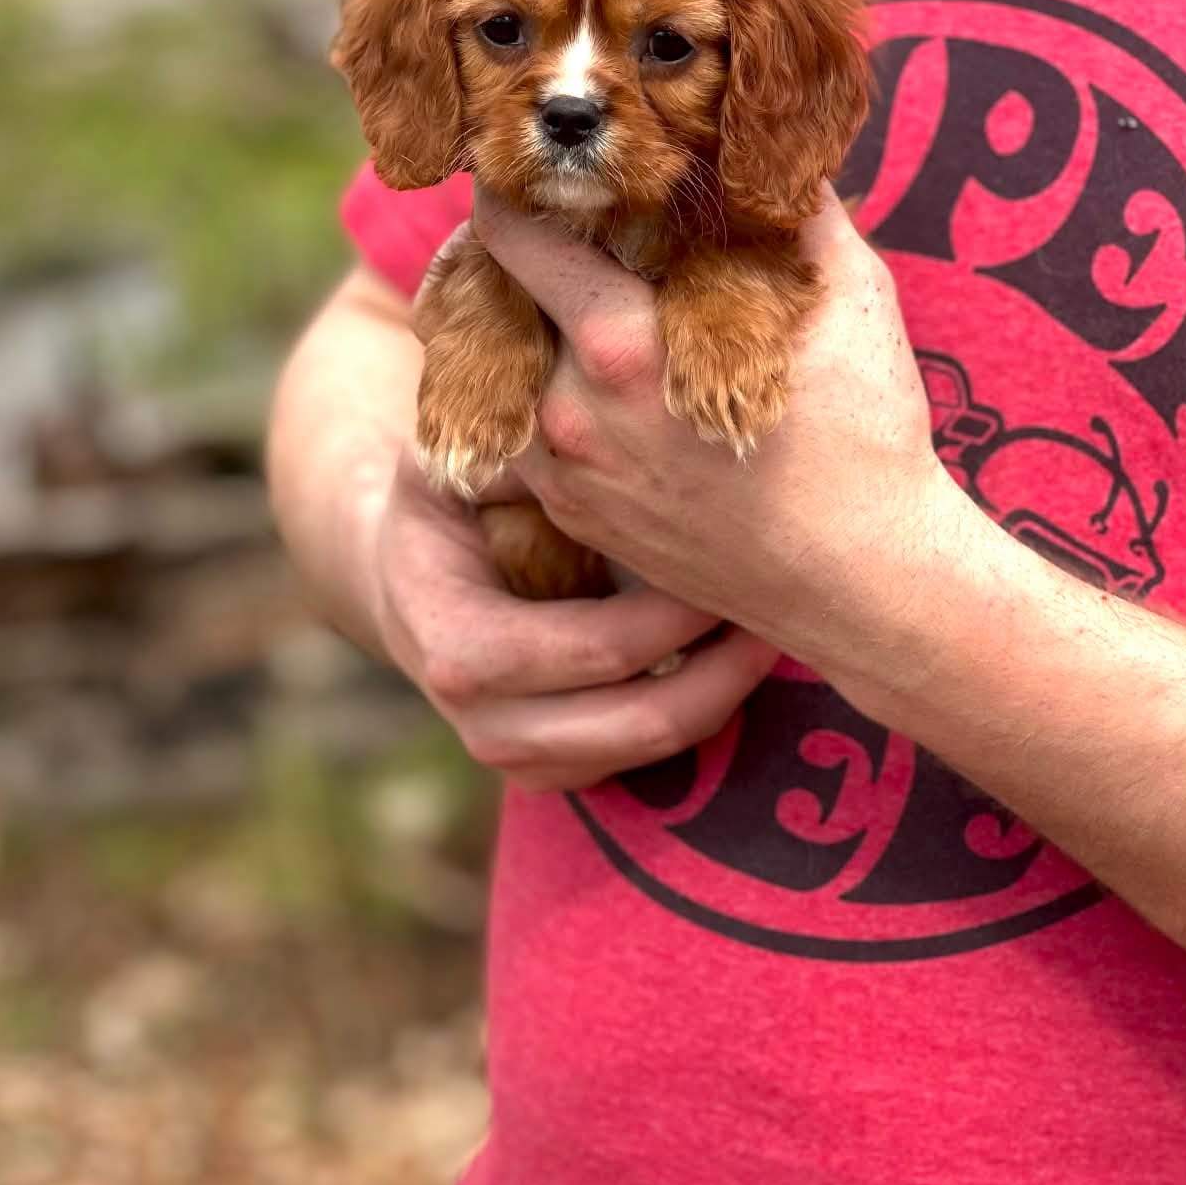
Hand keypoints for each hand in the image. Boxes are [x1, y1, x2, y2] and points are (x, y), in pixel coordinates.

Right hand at [371, 451, 779, 791]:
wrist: (408, 578)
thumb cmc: (447, 502)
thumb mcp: (456, 460)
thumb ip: (506, 441)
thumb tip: (572, 410)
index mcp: (454, 645)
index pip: (587, 648)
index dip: (669, 616)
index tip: (727, 557)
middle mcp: (481, 721)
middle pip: (634, 719)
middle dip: (719, 667)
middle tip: (777, 605)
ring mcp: (516, 758)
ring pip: (651, 750)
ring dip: (723, 696)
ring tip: (771, 632)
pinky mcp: (552, 774)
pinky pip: (646, 763)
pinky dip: (699, 715)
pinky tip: (732, 659)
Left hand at [471, 183, 982, 700]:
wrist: (864, 585)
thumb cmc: (866, 441)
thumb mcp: (848, 298)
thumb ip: (795, 207)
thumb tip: (768, 140)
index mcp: (619, 349)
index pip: (511, 237)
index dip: (517, 189)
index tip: (539, 171)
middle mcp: (569, 416)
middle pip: (493, 303)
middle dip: (518, 260)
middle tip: (553, 228)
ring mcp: (563, 476)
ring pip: (502, 374)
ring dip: (526, 334)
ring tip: (571, 306)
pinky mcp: (572, 518)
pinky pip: (523, 438)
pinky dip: (543, 399)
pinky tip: (593, 382)